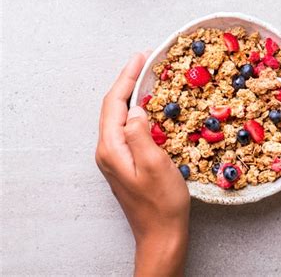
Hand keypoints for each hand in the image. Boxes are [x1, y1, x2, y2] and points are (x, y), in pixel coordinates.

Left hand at [96, 53, 189, 276]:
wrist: (161, 234)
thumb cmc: (162, 203)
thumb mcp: (155, 165)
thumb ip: (140, 134)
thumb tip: (136, 109)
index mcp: (112, 148)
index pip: (114, 103)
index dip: (127, 77)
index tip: (141, 57)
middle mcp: (108, 150)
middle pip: (113, 106)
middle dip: (128, 80)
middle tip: (145, 61)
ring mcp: (115, 156)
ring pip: (120, 115)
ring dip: (132, 93)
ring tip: (147, 76)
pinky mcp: (125, 160)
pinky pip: (127, 127)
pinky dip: (137, 109)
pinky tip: (149, 105)